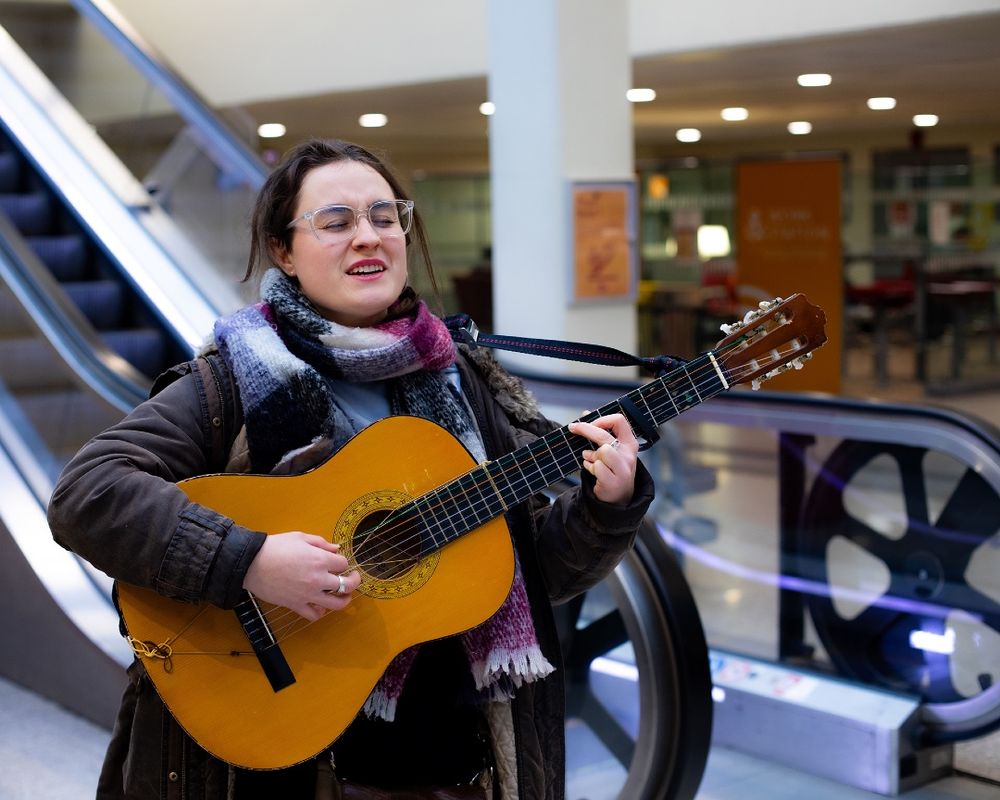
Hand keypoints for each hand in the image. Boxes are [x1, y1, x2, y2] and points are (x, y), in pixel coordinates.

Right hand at [243, 532, 360, 620]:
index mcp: (320, 560)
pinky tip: (321, 606)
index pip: (343, 564)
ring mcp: (308, 594)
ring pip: (336, 604)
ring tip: (345, 596)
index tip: (338, 561)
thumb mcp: (300, 537)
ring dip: (344, 600)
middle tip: (353, 578)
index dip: (342, 561)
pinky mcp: (296, 605)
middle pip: (347, 585)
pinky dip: (320, 612)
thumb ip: (321, 543)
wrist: (252, 563)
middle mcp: (318, 579)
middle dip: (354, 581)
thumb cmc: (276, 547)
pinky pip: (314, 615)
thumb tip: (336, 549)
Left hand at [568, 413, 638, 504]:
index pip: (619, 421)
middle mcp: (629, 455)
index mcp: (630, 443)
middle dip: (585, 429)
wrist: (619, 496)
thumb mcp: (613, 449)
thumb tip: (585, 413)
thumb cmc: (613, 468)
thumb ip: (601, 432)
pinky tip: (592, 469)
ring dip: (591, 454)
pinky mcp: (613, 482)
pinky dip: (589, 467)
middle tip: (572, 427)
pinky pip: (596, 467)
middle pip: (604, 435)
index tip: (591, 422)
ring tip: (590, 458)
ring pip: (601, 451)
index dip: (602, 419)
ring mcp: (623, 470)